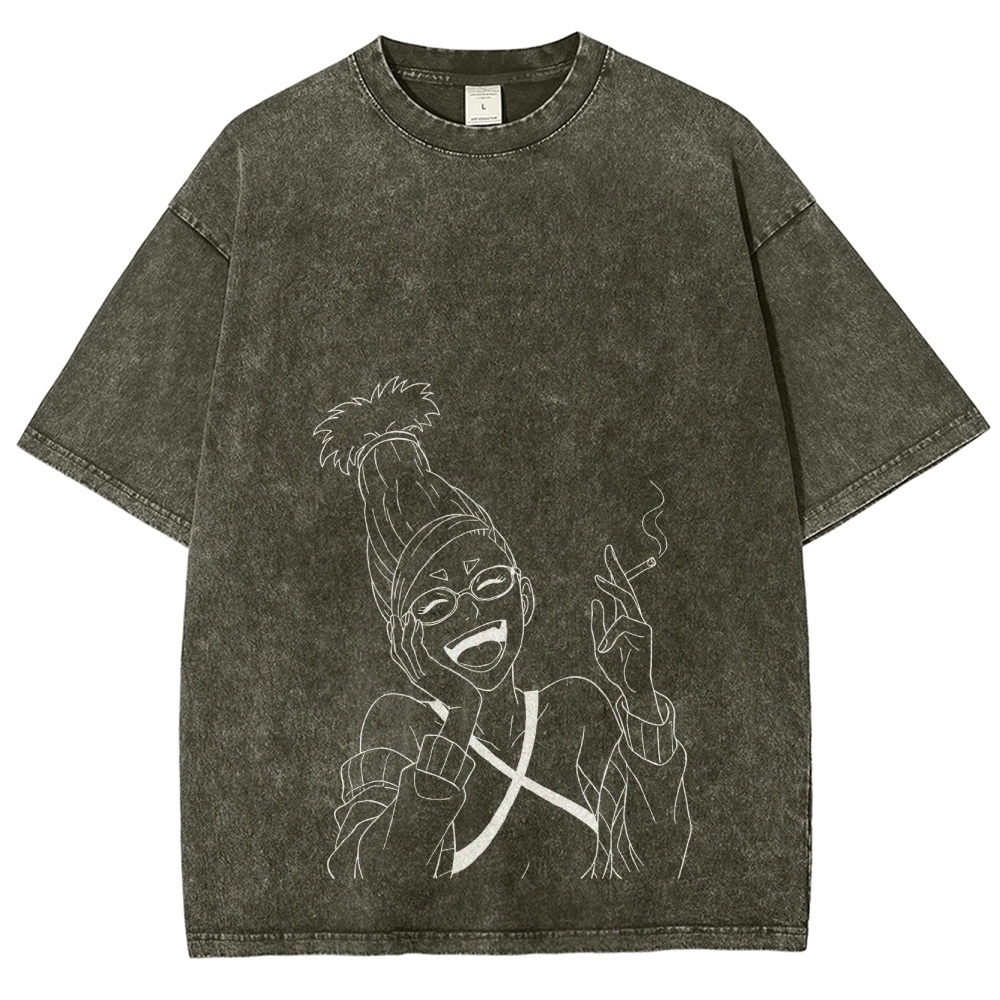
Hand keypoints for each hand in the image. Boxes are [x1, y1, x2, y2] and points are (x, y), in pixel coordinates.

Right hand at [387, 610, 481, 713]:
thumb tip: (434, 666)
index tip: (393, 625)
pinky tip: (418, 624)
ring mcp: (420, 674)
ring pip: (405, 649)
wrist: (464, 704)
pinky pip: (418, 650)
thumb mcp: (441, 682)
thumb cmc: (456, 694)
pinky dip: (416, 635)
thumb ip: (433, 674)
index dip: (393, 640)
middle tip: (393, 616)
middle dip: (394, 633)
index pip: (397, 657)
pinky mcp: (429, 671)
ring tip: (407, 615)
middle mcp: (414, 676)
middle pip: (397, 652)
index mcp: (415, 678)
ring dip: (404, 630)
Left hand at [590, 544, 663, 723]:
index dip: (614, 573)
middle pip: (626, 587)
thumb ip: (598, 624)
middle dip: (616, 568)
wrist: (632, 689)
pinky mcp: (644, 633)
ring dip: (612, 589)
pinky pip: (621, 625)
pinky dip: (608, 637)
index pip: (619, 592)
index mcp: (624, 619)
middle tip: (608, 549)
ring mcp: (641, 624)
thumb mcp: (600, 644)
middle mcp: (634, 618)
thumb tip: (596, 601)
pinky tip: (603, 650)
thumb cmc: (618, 669)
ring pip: (624, 601)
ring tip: (598, 581)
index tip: (608, 554)